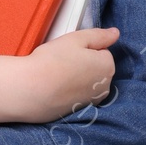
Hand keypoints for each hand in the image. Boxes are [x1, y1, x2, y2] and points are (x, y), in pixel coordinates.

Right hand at [0, 27, 117, 126]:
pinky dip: (69, 91)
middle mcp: (104, 87)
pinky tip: (56, 87)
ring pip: (87, 82)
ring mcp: (92, 101)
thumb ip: (99, 35)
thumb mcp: (76, 38)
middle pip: (96, 68)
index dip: (85, 48)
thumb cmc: (52, 62)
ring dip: (76, 77)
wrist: (30, 90)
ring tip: (58, 74)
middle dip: (83, 63)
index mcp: (107, 67)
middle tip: (62, 61)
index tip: (70, 51)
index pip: (102, 51)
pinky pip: (77, 95)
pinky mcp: (78, 111)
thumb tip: (115, 33)